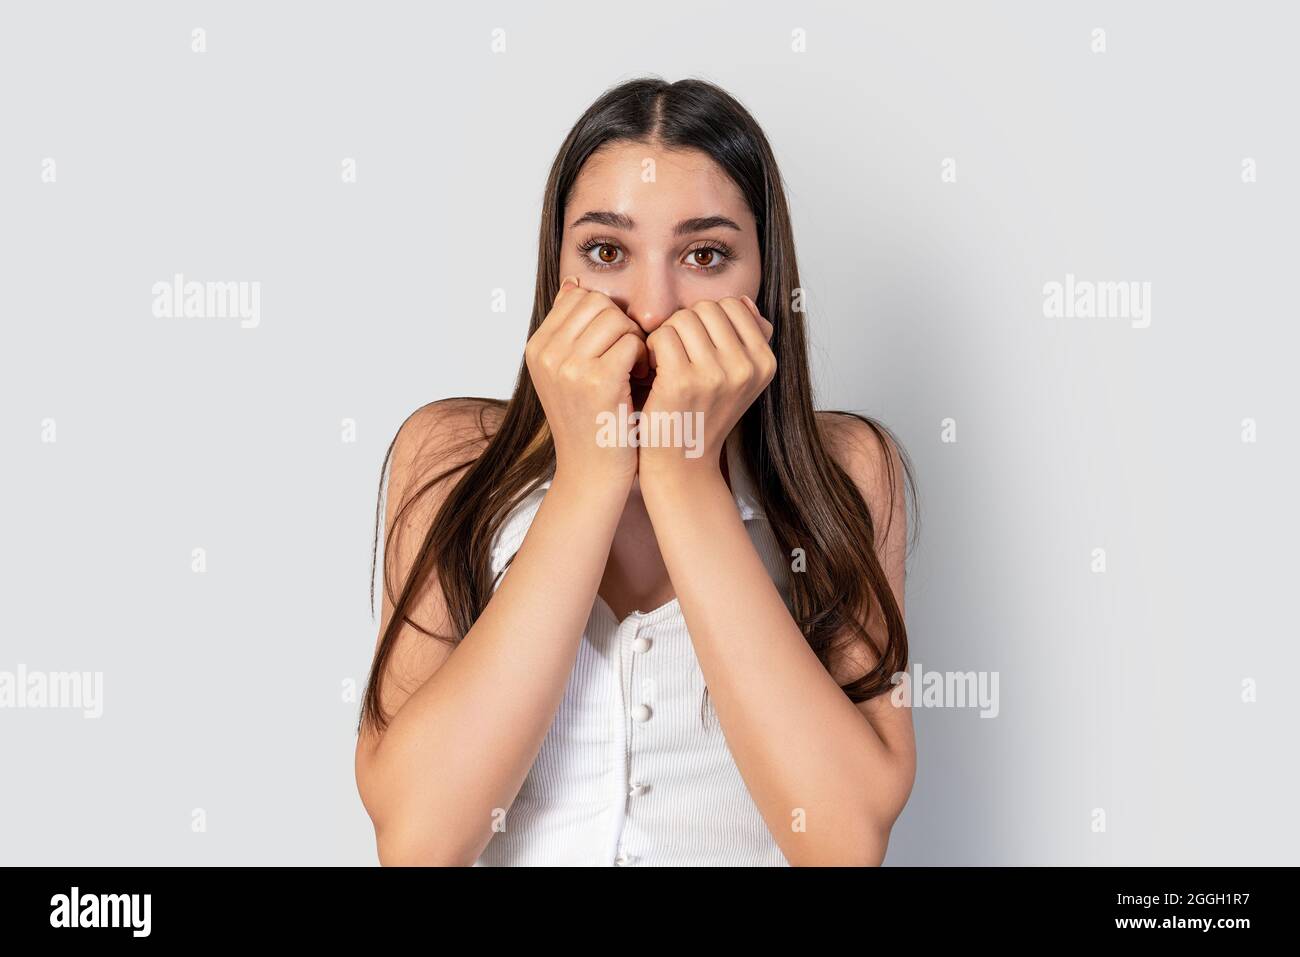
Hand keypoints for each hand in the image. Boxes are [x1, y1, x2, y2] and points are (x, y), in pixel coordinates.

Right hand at [525, 276, 649, 485]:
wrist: (591, 473)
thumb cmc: (589, 422)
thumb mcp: (566, 373)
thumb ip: (569, 329)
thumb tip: (574, 283)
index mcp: (536, 348)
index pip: (578, 297)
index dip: (604, 315)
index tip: (611, 344)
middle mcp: (547, 355)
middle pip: (598, 303)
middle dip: (621, 323)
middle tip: (628, 355)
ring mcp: (569, 368)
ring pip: (616, 319)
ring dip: (634, 339)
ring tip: (633, 367)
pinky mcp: (598, 382)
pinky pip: (631, 342)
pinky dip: (642, 357)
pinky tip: (639, 378)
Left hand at [638, 295, 774, 480]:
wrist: (683, 462)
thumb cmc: (704, 415)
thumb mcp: (739, 379)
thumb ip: (748, 338)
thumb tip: (744, 301)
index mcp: (765, 363)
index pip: (733, 305)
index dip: (708, 319)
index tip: (698, 346)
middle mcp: (746, 368)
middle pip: (707, 308)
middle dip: (686, 325)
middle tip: (677, 353)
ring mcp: (716, 375)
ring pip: (682, 318)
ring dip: (667, 336)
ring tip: (666, 362)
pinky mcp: (683, 382)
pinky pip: (662, 336)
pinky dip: (652, 348)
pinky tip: (653, 370)